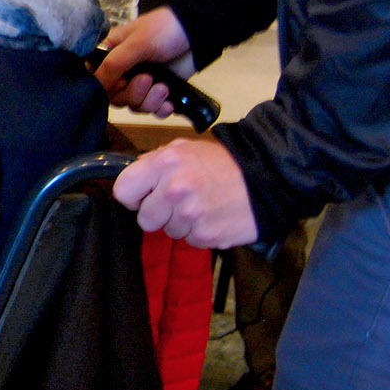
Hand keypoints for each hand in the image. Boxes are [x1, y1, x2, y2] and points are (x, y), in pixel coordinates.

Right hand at [93, 7, 195, 115]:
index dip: (108, 87)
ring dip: (150, 101)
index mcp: (111, 54)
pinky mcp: (161, 91)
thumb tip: (96, 86)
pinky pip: (154, 110)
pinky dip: (161, 109)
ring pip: (136, 106)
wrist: (198, 32)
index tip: (122, 80)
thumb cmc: (163, 30)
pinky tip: (170, 102)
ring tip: (164, 87)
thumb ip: (112, 65)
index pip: (98, 80)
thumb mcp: (135, 44)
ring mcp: (143, 82)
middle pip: (117, 98)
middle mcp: (124, 70)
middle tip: (148, 79)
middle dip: (134, 94)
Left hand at [115, 138, 257, 247]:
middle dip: (159, 213)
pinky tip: (214, 216)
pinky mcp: (206, 235)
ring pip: (168, 231)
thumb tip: (134, 181)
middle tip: (180, 201)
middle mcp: (174, 188)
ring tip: (202, 205)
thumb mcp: (185, 149)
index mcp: (165, 163)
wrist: (266, 178)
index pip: (123, 191)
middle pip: (144, 218)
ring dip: (182, 222)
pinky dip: (200, 232)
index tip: (145, 195)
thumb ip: (155, 163)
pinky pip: (190, 240)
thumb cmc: (223, 163)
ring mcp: (191, 214)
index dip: (134, 195)